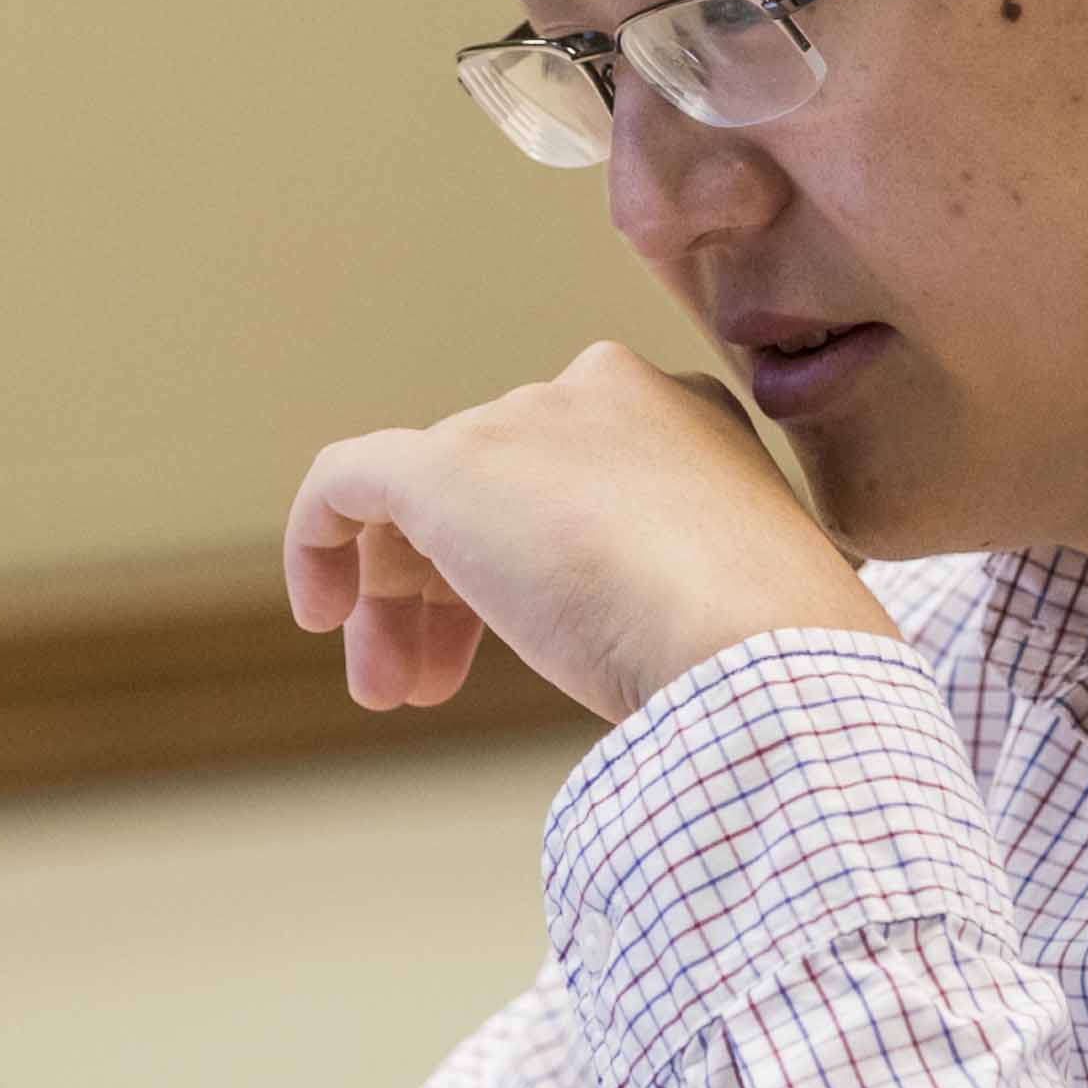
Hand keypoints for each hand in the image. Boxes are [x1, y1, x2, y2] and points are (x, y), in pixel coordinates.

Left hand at [283, 342, 895, 717]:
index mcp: (685, 417)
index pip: (573, 480)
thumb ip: (673, 585)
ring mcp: (523, 423)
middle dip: (452, 591)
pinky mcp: (447, 465)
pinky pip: (349, 478)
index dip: (531, 570)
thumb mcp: (730, 596)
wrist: (754, 640)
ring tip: (396, 692)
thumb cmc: (767, 652)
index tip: (523, 650)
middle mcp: (599, 396)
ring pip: (427, 499)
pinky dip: (321, 537)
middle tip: (430, 685)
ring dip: (403, 599)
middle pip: (493, 489)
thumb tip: (632, 641)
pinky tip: (320, 613)